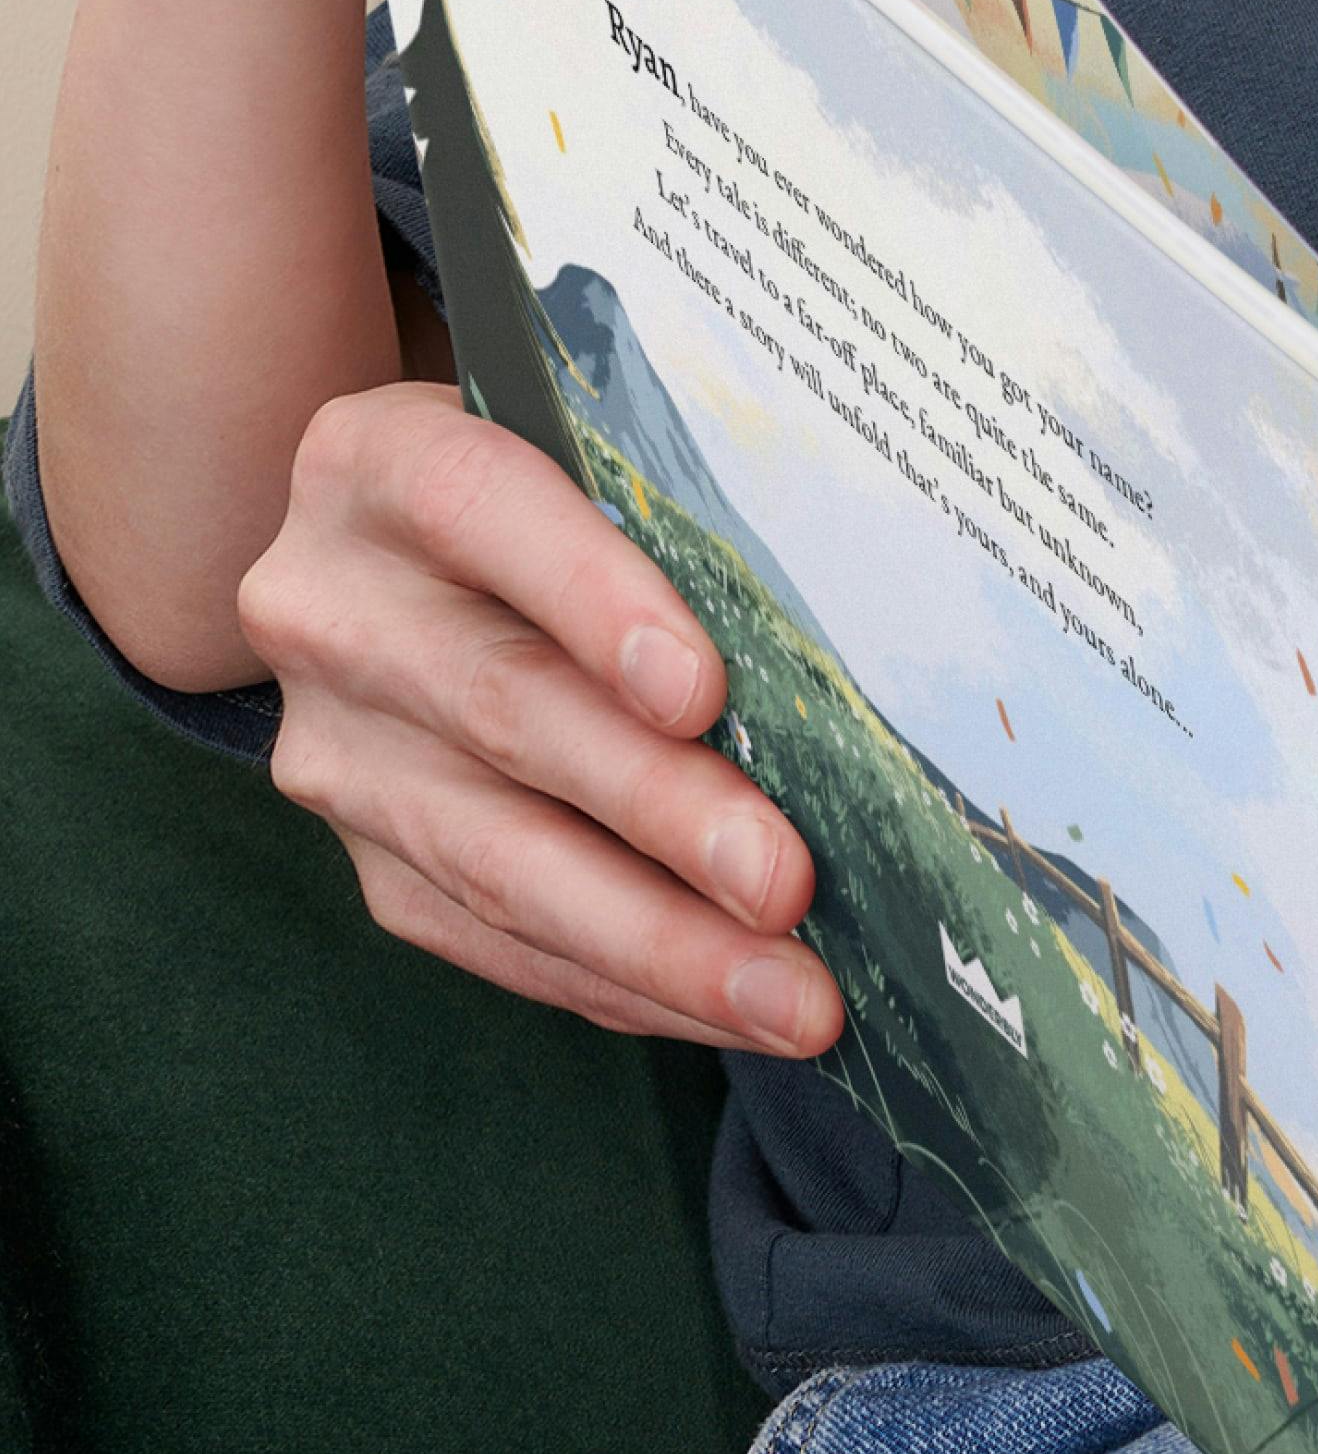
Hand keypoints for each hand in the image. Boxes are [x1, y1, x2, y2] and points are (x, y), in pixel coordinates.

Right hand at [242, 386, 839, 1054]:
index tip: (702, 694)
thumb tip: (854, 642)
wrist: (396, 547)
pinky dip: (613, 979)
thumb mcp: (595, 447)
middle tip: (786, 887)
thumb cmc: (561, 480)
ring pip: (497, 854)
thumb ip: (678, 512)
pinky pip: (487, 934)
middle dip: (659, 813)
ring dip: (654, 941)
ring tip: (786, 999)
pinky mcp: (361, 851)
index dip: (596, 601)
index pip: (487, 511)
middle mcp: (328, 604)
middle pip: (507, 711)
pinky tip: (717, 1006)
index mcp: (381, 464)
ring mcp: (335, 743)